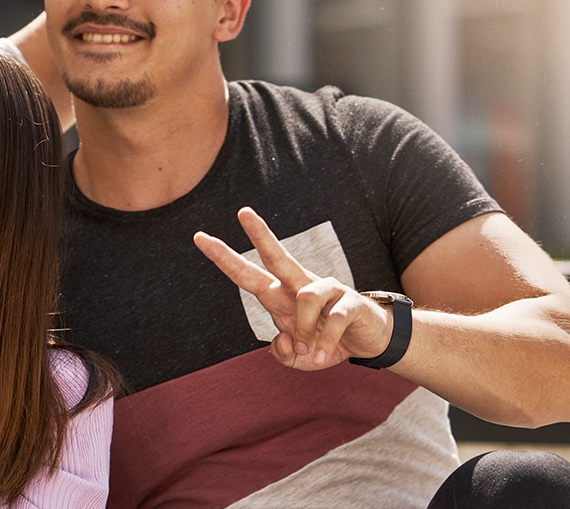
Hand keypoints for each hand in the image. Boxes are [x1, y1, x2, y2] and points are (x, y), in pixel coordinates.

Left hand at [193, 207, 393, 369]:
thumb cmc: (325, 342)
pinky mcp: (351, 301)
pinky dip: (325, 342)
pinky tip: (323, 356)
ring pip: (306, 297)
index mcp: (280, 296)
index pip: (247, 274)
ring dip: (305, 331)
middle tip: (243, 211)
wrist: (369, 343)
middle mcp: (300, 285)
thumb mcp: (299, 357)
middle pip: (277, 256)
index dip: (224, 258)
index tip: (200, 237)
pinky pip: (333, 318)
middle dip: (260, 235)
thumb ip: (283, 354)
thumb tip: (283, 343)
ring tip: (310, 353)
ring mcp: (328, 289)